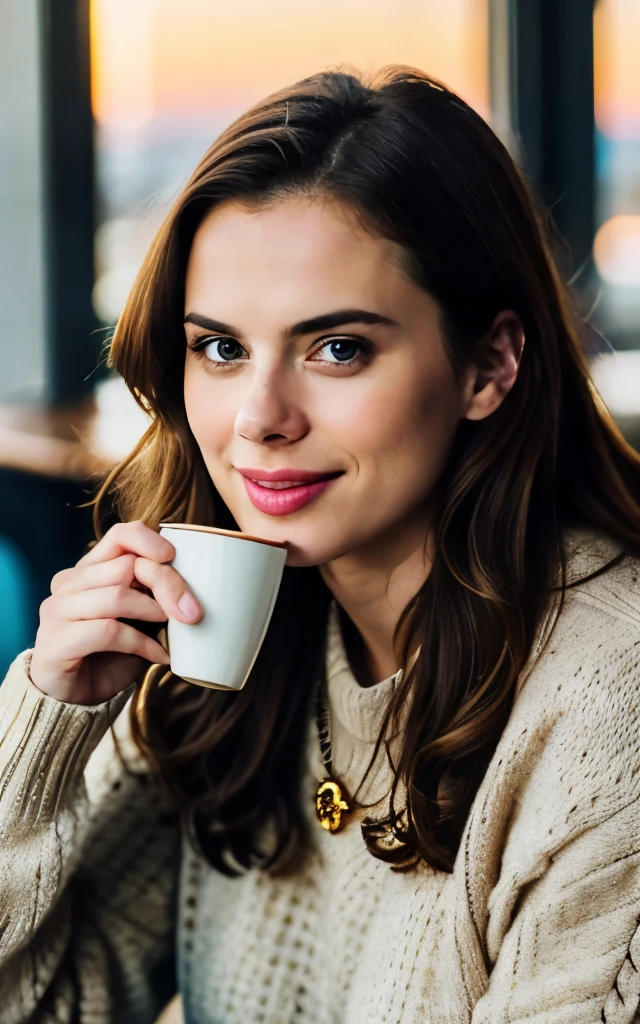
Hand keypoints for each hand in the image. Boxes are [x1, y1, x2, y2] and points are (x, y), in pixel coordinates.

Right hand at [29, 521, 201, 704]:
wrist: (75, 700)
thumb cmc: (111, 654)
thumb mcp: (137, 618)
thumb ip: (151, 594)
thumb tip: (194, 585)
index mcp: (86, 570)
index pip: (120, 536)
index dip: (150, 541)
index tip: (174, 558)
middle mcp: (67, 584)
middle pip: (126, 566)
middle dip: (167, 585)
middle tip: (191, 611)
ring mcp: (57, 611)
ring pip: (117, 596)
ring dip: (154, 612)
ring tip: (174, 628)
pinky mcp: (56, 641)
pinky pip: (109, 631)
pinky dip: (143, 644)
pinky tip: (161, 656)